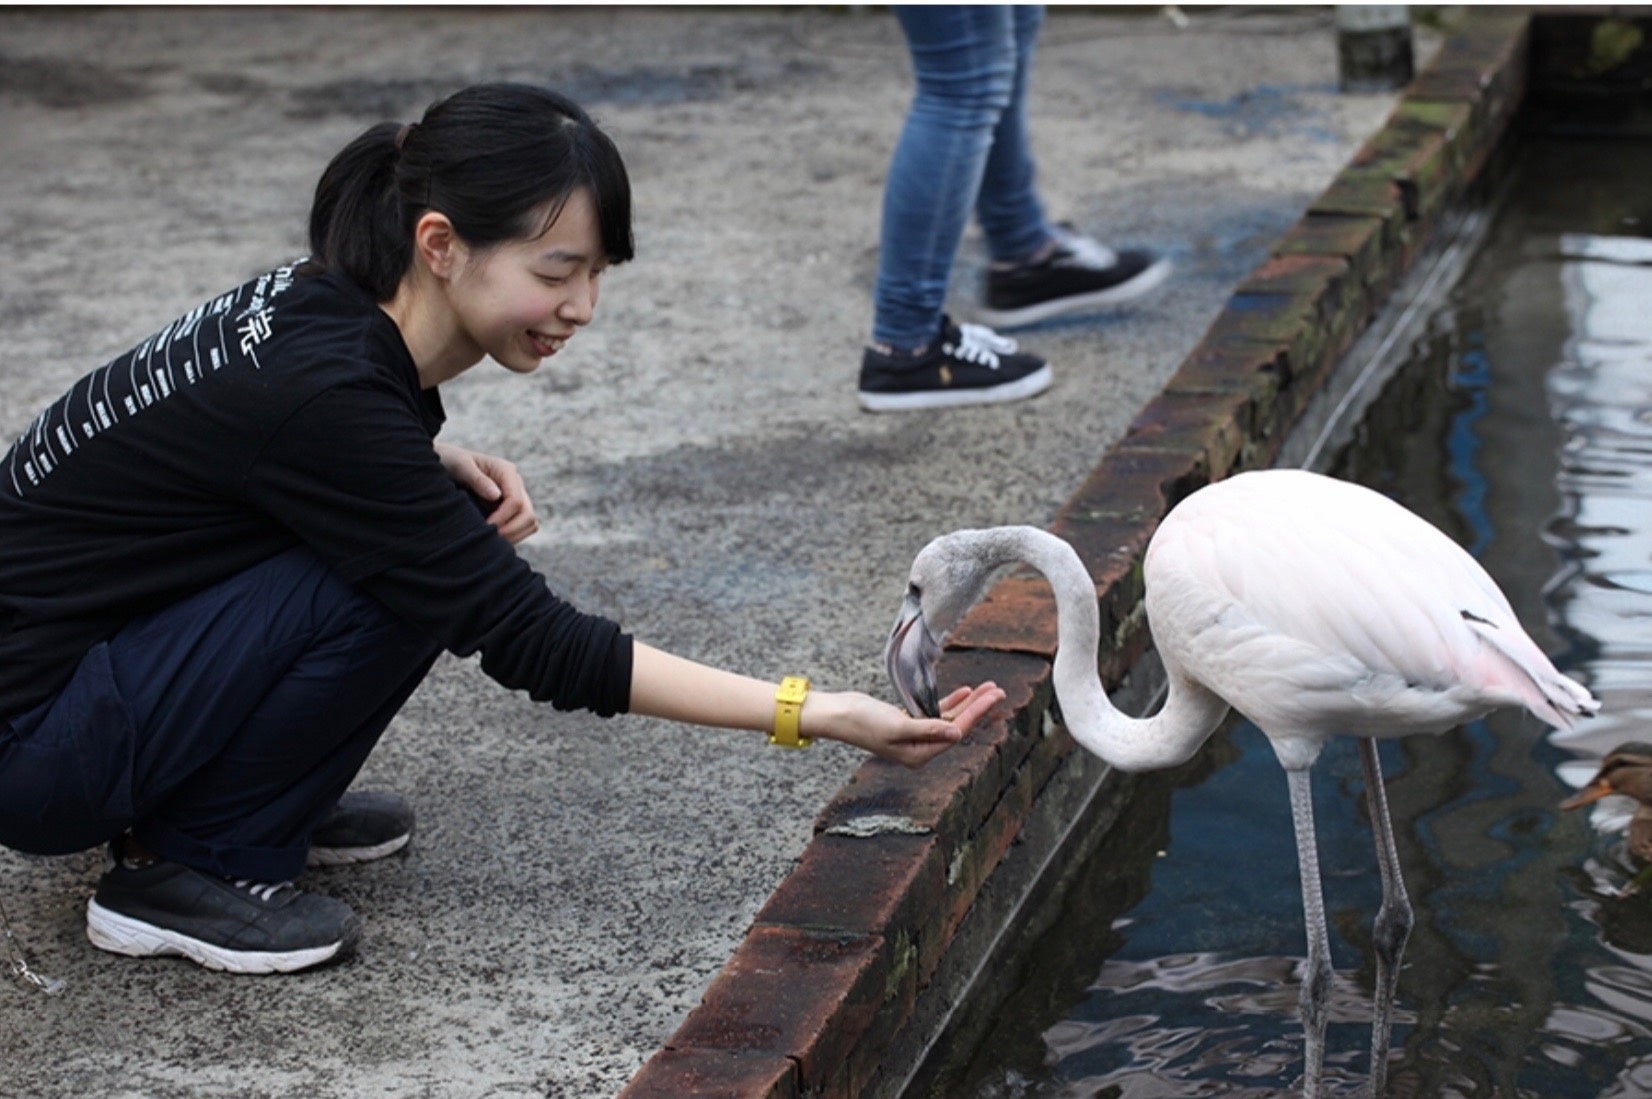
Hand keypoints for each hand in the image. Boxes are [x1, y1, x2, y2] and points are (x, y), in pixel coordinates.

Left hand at [435, 442, 539, 544]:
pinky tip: (492, 538)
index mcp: (506, 471)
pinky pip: (522, 527)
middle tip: (488, 539)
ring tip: (490, 540)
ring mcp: (515, 496)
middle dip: (510, 530)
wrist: (446, 463)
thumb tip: (496, 496)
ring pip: (530, 523)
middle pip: (528, 514)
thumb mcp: (461, 466)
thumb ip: (478, 479)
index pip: (516, 501)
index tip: (485, 527)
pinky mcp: (511, 508)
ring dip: (513, 535)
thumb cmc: (451, 461)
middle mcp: (515, 484)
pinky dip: (512, 536)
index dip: (502, 518)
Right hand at [806, 683, 1004, 768]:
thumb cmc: (863, 722)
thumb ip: (928, 729)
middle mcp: (920, 748)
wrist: (838, 714)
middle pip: (957, 726)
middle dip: (979, 708)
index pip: (956, 732)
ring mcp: (914, 735)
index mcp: (919, 755)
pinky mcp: (907, 722)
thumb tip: (957, 732)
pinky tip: (965, 691)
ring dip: (968, 703)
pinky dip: (950, 702)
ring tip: (988, 688)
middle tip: (998, 690)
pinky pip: (935, 713)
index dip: (977, 713)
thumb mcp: (897, 727)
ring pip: (949, 718)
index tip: (993, 696)